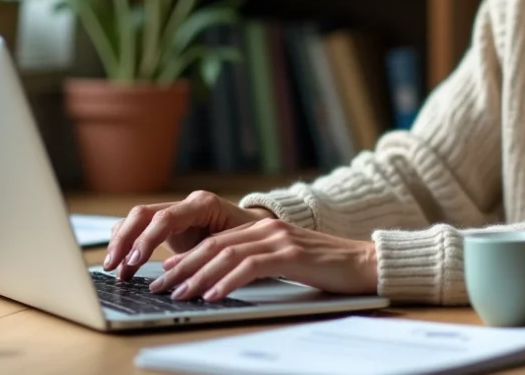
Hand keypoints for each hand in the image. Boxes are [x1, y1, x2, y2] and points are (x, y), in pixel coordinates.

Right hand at [103, 190, 274, 279]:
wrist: (256, 227)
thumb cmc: (249, 237)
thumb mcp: (234, 246)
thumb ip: (210, 255)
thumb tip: (186, 276)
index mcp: (202, 204)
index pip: (165, 218)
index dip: (147, 239)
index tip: (134, 261)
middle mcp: (185, 204)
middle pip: (142, 214)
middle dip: (123, 239)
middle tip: (112, 266)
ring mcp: (175, 211)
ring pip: (136, 219)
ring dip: (121, 243)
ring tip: (115, 269)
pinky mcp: (168, 224)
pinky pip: (140, 228)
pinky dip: (128, 244)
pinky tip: (123, 264)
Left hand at [147, 218, 377, 301]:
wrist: (363, 263)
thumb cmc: (325, 267)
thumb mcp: (284, 260)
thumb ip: (256, 261)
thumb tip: (221, 279)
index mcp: (262, 228)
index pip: (214, 241)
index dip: (187, 257)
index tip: (165, 274)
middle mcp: (267, 228)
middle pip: (213, 245)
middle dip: (183, 267)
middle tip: (161, 287)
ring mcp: (278, 239)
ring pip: (226, 255)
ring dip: (198, 276)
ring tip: (179, 294)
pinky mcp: (290, 254)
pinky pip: (250, 267)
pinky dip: (227, 282)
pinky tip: (213, 295)